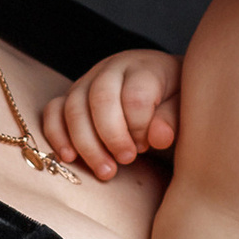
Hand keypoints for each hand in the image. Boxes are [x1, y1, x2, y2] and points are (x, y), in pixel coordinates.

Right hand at [40, 48, 180, 179]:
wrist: (165, 90)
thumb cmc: (175, 102)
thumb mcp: (185, 107)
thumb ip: (173, 119)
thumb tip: (158, 137)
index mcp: (146, 67)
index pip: (135, 95)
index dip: (139, 127)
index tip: (148, 145)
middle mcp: (113, 69)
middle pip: (100, 98)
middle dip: (111, 136)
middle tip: (126, 160)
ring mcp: (88, 80)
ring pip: (74, 107)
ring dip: (85, 143)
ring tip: (105, 171)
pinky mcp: (72, 96)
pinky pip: (53, 110)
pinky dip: (57, 135)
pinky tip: (69, 157)